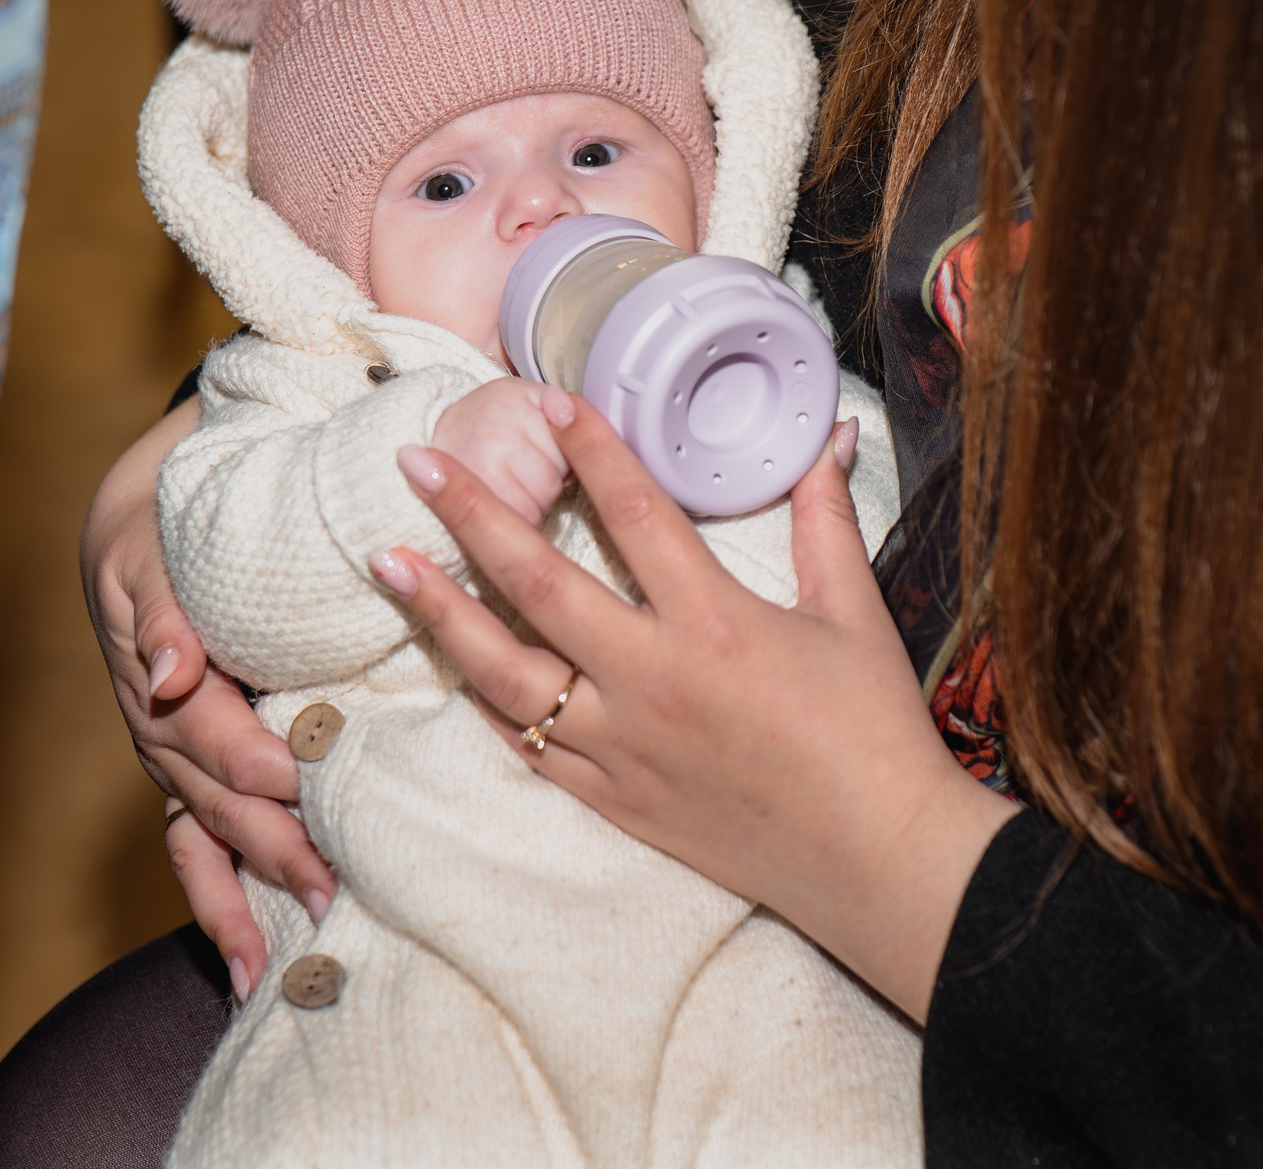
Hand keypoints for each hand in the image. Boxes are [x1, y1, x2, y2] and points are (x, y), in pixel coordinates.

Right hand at [82, 397, 336, 1001]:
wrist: (142, 530)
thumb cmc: (165, 532)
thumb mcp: (155, 555)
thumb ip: (166, 612)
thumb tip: (167, 669)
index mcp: (162, 679)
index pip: (208, 731)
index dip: (257, 761)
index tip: (309, 786)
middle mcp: (164, 735)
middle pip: (215, 802)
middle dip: (270, 850)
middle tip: (327, 893)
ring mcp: (176, 765)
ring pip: (206, 842)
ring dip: (243, 901)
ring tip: (283, 965)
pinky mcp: (193, 778)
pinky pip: (199, 852)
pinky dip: (222, 906)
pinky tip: (254, 962)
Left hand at [368, 399, 1017, 1020]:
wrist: (873, 858)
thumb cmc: (871, 732)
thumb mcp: (852, 614)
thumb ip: (824, 519)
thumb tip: (828, 437)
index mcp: (715, 623)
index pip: (635, 514)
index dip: (591, 450)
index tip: (549, 404)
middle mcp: (652, 679)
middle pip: (537, 584)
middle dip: (470, 516)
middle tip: (416, 465)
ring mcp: (621, 746)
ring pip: (504, 672)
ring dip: (440, 611)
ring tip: (388, 561)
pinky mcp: (612, 798)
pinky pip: (526, 746)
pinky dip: (483, 701)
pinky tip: (449, 662)